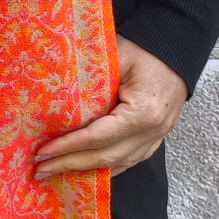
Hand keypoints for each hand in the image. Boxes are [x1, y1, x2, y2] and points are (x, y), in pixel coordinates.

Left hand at [33, 37, 186, 180]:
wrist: (177, 46)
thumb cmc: (145, 48)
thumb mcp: (115, 57)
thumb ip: (89, 80)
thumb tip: (55, 101)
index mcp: (142, 113)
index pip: (98, 137)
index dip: (68, 147)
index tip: (43, 152)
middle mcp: (152, 130)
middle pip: (107, 157)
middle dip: (71, 165)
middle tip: (41, 169)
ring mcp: (158, 136)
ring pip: (119, 163)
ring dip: (86, 170)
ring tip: (57, 172)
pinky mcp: (157, 136)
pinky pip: (130, 159)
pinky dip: (107, 166)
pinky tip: (86, 169)